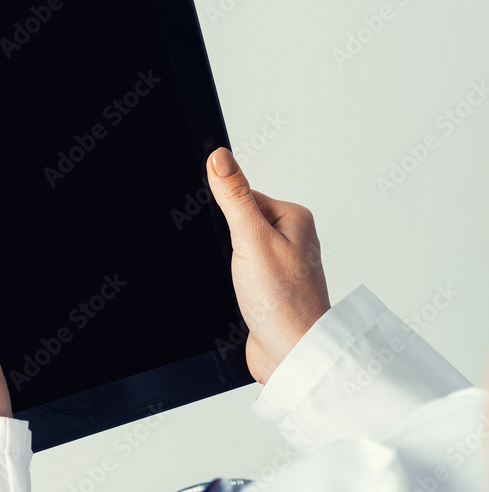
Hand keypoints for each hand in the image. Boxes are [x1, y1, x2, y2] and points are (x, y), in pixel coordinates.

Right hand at [206, 147, 330, 384]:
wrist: (292, 356)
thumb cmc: (284, 302)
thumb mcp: (251, 240)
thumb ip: (233, 197)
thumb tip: (219, 156)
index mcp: (294, 217)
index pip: (244, 195)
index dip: (226, 215)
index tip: (230, 238)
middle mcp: (291, 237)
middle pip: (238, 221)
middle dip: (226, 241)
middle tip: (239, 264)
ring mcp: (281, 263)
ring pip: (236, 248)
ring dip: (228, 263)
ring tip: (244, 282)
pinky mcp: (269, 286)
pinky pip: (240, 270)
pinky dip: (232, 279)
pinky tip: (240, 293)